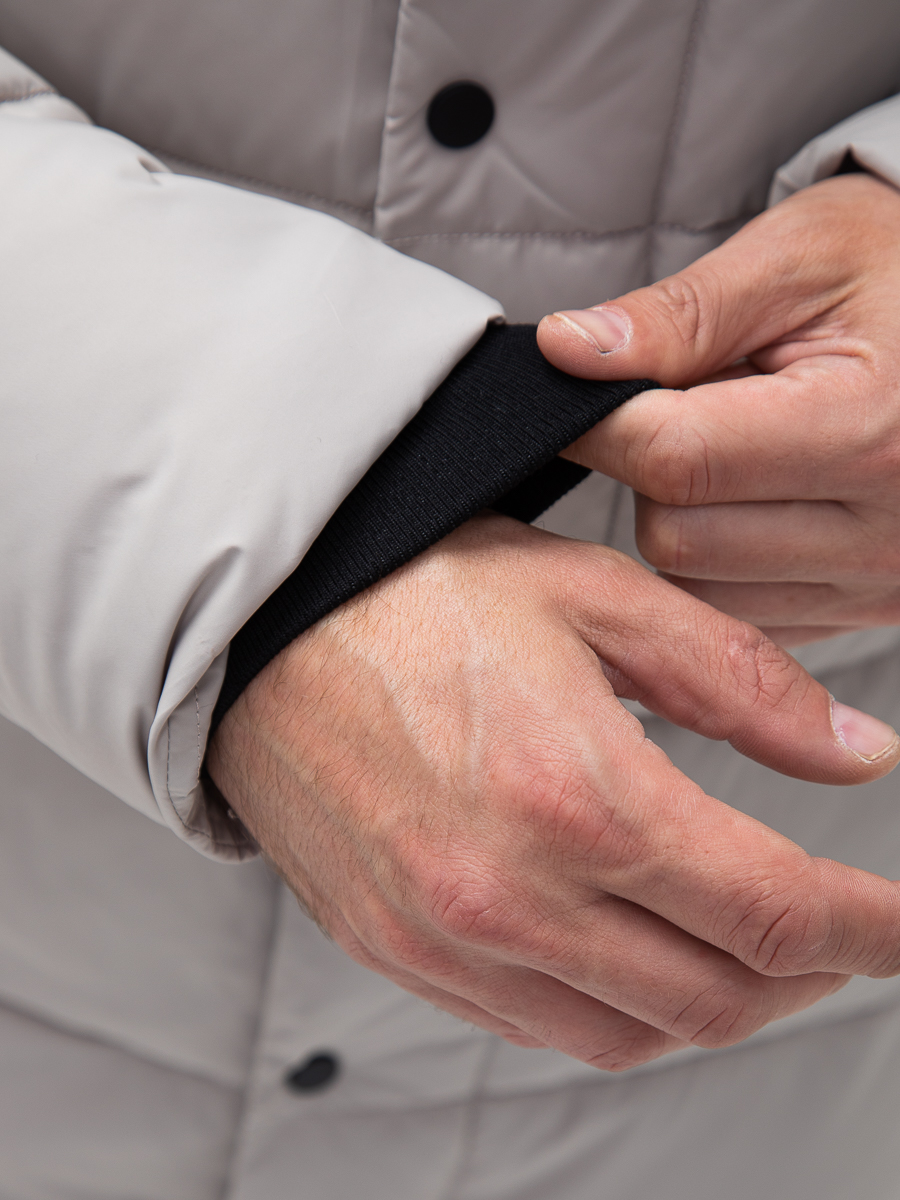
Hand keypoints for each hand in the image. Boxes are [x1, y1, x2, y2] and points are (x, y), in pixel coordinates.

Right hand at [207, 513, 899, 1071]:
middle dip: (807, 978)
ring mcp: (445, 941)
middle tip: (835, 934)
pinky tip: (625, 953)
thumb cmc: (414, 596)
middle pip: (715, 997)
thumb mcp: (596, 598)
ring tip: (737, 946)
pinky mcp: (397, 954)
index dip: (869, 932)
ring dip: (712, 1002)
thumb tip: (856, 755)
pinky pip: (536, 1028)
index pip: (773, 913)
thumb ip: (741, 681)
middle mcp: (508, 894)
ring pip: (632, 1035)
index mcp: (576, 796)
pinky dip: (612, 1011)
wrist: (263, 626)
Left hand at [537, 173, 899, 646]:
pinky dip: (719, 561)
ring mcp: (880, 580)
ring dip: (682, 519)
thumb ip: (677, 314)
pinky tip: (756, 494)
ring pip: (697, 588)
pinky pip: (739, 613)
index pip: (678, 458)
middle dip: (650, 471)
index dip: (601, 427)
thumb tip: (564, 350)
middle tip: (682, 407)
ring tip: (733, 446)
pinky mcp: (867, 608)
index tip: (575, 397)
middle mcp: (886, 527)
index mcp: (872, 426)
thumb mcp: (793, 259)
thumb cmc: (893, 270)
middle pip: (677, 536)